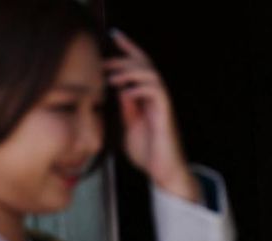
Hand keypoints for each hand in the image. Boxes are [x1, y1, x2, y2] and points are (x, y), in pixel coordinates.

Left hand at [106, 29, 198, 202]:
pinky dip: (140, 88)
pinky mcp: (166, 116)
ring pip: (152, 75)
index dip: (128, 49)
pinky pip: (156, 93)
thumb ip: (125, 109)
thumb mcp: (129, 127)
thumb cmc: (148, 153)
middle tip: (105, 57)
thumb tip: (119, 90)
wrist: (163, 173)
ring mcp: (163, 106)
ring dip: (131, 72)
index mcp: (147, 99)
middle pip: (146, 64)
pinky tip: (125, 92)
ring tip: (113, 77)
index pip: (139, 67)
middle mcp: (157, 98)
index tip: (113, 36)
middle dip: (126, 56)